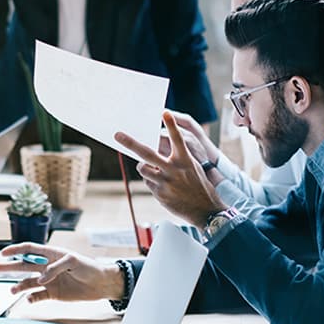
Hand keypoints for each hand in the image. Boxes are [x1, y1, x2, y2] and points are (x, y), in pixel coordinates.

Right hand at [0, 243, 124, 302]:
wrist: (100, 284)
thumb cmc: (88, 267)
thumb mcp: (73, 261)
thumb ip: (56, 267)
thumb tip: (41, 278)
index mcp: (50, 254)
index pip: (29, 249)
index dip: (15, 250)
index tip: (3, 253)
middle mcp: (46, 266)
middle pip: (22, 265)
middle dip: (7, 266)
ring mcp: (48, 280)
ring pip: (27, 282)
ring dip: (18, 285)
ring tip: (11, 290)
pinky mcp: (52, 293)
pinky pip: (38, 295)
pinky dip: (32, 298)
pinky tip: (30, 299)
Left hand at [116, 111, 226, 227]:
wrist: (205, 210)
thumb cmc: (198, 185)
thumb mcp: (192, 167)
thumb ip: (176, 157)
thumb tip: (156, 147)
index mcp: (185, 160)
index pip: (178, 139)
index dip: (171, 126)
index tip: (165, 113)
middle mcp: (174, 170)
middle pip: (147, 153)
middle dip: (131, 143)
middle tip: (118, 135)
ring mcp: (165, 182)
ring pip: (143, 168)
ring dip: (145, 167)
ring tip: (156, 171)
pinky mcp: (160, 194)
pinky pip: (148, 182)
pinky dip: (152, 182)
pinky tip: (165, 187)